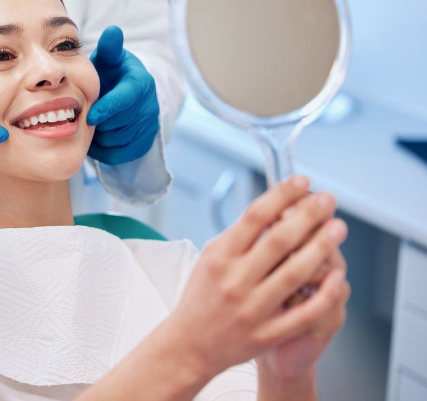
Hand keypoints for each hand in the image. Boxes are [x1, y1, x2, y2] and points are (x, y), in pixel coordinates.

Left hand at [87, 25, 159, 164]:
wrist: (124, 95)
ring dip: (101, 137)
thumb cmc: (111, 74)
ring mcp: (149, 125)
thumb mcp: (110, 59)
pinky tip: (97, 138)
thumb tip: (113, 31)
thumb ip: (109, 48)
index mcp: (141, 82)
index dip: (108, 109)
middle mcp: (150, 105)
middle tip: (85, 118)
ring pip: (119, 140)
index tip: (91, 116)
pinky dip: (105, 150)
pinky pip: (121, 154)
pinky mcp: (145, 142)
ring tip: (91, 126)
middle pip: (121, 123)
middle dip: (101, 123)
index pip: (126, 99)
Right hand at [160, 175, 348, 381]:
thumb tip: (274, 209)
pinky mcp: (267, 333)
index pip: (254, 217)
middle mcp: (235, 280)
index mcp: (219, 257)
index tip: (301, 182)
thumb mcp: (210, 258)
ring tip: (338, 227)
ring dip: (320, 247)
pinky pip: (303, 313)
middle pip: (278, 241)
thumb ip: (239, 237)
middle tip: (327, 200)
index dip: (281, 195)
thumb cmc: (202, 297)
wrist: (189, 345)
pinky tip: (337, 276)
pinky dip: (323, 294)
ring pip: (294, 273)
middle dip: (307, 216)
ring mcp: (252, 308)